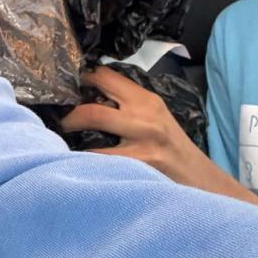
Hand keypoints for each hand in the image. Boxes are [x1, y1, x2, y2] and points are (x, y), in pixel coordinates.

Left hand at [62, 66, 257, 206]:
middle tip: (56, 115)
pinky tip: (70, 160)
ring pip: (92, 117)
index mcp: (146, 99)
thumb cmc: (173, 150)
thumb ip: (129, 105)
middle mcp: (144, 113)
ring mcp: (142, 138)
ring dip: (69, 126)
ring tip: (58, 134)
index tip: (63, 87)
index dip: (80, 78)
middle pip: (94, 96)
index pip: (105, 75)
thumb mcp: (156, 119)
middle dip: (68, 106)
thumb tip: (88, 96)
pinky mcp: (140, 162)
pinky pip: (98, 156)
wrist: (202, 181)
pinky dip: (80, 157)